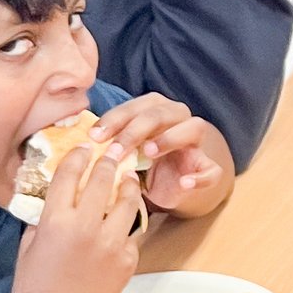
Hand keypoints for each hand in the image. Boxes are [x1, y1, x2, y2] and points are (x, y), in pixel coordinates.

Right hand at [10, 142, 144, 292]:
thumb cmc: (34, 286)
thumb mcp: (28, 246)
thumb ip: (44, 219)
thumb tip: (58, 198)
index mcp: (56, 221)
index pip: (69, 175)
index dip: (78, 156)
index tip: (84, 148)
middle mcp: (87, 226)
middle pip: (102, 180)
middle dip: (107, 161)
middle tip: (111, 153)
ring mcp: (112, 242)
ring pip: (127, 200)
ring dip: (127, 185)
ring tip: (127, 178)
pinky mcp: (128, 259)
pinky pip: (132, 231)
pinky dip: (128, 223)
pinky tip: (125, 217)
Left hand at [87, 94, 225, 210]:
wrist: (171, 187)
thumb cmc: (142, 163)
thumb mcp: (125, 150)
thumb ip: (111, 141)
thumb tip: (80, 140)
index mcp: (158, 110)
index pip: (137, 105)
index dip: (115, 118)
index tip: (94, 136)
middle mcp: (180, 119)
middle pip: (161, 113)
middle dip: (135, 130)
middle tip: (114, 151)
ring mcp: (197, 144)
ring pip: (194, 128)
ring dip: (170, 138)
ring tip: (149, 153)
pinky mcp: (208, 169)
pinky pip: (211, 170)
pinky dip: (199, 176)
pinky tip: (184, 183)